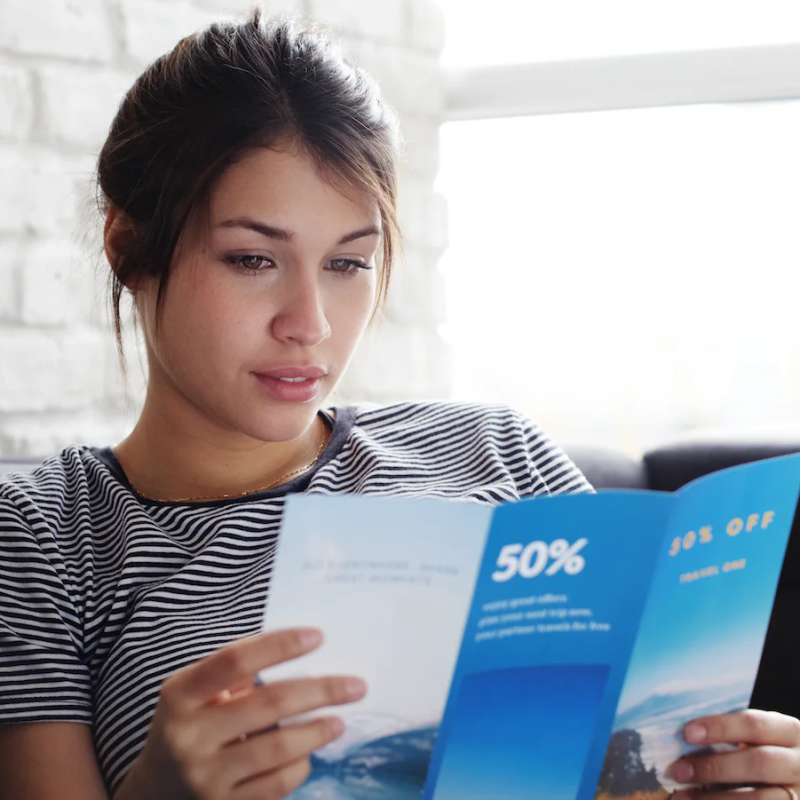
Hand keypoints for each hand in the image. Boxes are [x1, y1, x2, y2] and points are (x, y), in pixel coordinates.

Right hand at [114, 628, 365, 799]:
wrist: (152, 795)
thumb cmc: (188, 727)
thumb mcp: (195, 694)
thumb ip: (235, 674)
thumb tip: (302, 654)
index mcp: (180, 694)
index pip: (235, 660)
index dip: (279, 645)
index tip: (318, 636)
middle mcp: (190, 735)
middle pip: (269, 703)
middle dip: (321, 690)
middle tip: (356, 685)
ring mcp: (205, 777)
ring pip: (279, 747)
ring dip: (318, 730)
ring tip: (340, 719)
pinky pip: (276, 784)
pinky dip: (299, 765)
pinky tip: (309, 753)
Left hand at [669, 709, 799, 798]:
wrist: (793, 775)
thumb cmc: (765, 750)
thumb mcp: (758, 737)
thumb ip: (730, 735)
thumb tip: (682, 737)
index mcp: (789, 731)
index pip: (754, 724)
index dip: (720, 728)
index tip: (687, 733)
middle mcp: (799, 764)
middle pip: (759, 763)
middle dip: (715, 767)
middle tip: (678, 770)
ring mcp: (799, 794)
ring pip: (760, 799)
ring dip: (715, 799)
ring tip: (681, 796)